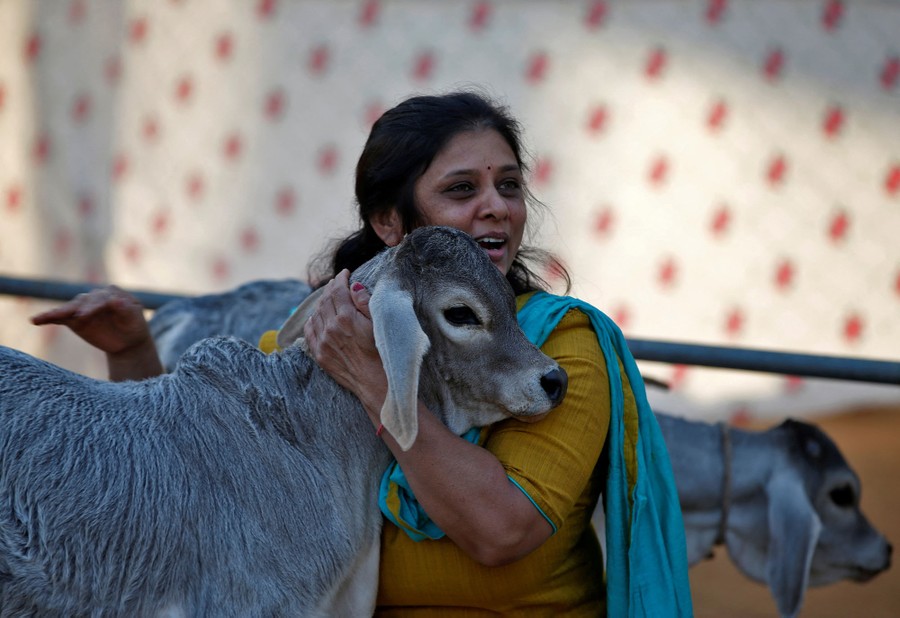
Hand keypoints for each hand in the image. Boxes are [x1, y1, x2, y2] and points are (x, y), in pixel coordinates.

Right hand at [31, 285, 162, 380]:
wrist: (127, 341)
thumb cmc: (134, 326)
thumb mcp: (134, 318)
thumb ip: (125, 309)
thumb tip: (115, 299)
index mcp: (112, 293)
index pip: (101, 298)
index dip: (94, 306)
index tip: (85, 315)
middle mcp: (95, 297)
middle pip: (83, 301)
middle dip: (78, 309)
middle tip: (75, 318)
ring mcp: (83, 307)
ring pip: (69, 308)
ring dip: (57, 313)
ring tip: (41, 318)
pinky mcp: (74, 318)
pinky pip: (59, 317)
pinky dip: (48, 318)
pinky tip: (35, 321)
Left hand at [302, 270, 386, 413]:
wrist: (375, 382)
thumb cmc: (382, 352)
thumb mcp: (379, 323)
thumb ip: (364, 302)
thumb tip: (353, 286)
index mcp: (346, 317)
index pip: (338, 290)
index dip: (341, 279)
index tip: (345, 273)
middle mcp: (331, 328)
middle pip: (325, 299)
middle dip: (331, 288)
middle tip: (337, 283)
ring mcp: (323, 341)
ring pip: (316, 313)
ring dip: (322, 302)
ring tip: (329, 298)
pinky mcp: (319, 354)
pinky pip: (309, 331)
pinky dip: (312, 320)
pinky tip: (318, 316)